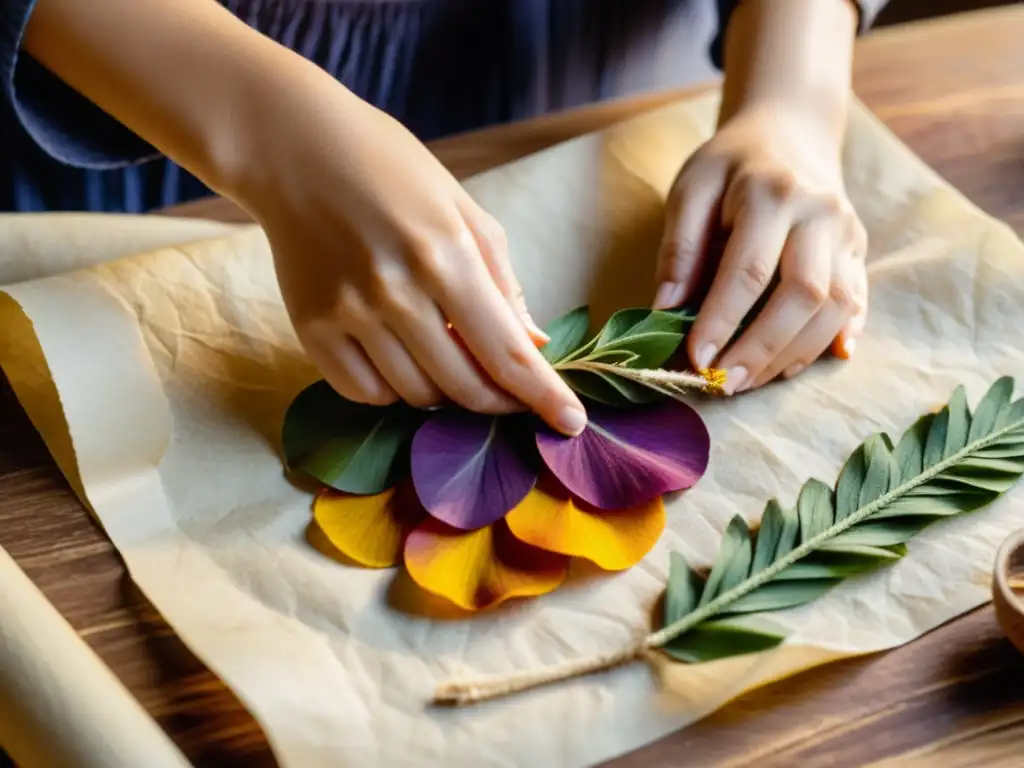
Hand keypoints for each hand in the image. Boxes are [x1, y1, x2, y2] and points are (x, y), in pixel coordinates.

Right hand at [239, 80, 586, 434]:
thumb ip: (502, 281)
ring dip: (444, 393)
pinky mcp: (311, 327)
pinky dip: (393, 391)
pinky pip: (365, 392)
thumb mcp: (462, 209)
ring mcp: (348, 312)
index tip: (571, 423)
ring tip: (447, 357)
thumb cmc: (392, 169)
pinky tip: (400, 359)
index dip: (543, 396)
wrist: (293, 146)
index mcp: (445, 255)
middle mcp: (396, 290)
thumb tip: (534, 345)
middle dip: (498, 401)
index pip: (506, 352)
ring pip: (415, 395)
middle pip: (463, 387)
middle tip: (508, 393)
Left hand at [654, 103, 867, 393]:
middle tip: (724, 383)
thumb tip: (667, 309)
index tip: (696, 359)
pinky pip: (854, 305)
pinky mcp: (859, 252)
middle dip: (762, 347)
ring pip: (835, 307)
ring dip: (792, 354)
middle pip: (804, 294)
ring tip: (750, 381)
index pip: (749, 270)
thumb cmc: (731, 165)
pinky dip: (828, 342)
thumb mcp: (691, 189)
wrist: (792, 131)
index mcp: (773, 193)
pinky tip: (794, 367)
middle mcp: (821, 214)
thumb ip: (679, 247)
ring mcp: (847, 234)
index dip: (722, 320)